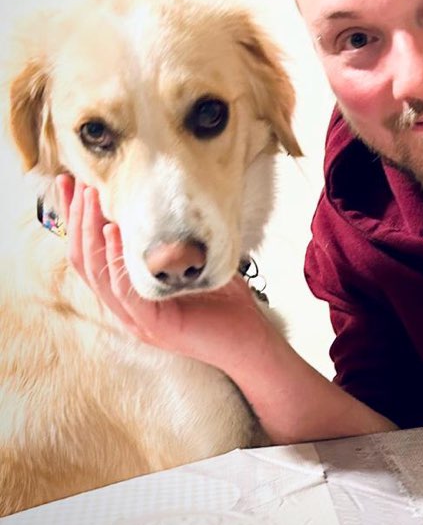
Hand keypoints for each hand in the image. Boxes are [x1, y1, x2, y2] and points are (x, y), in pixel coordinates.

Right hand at [56, 175, 273, 369]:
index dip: (77, 220)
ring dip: (89, 231)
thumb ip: (174, 242)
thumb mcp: (195, 265)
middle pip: (84, 260)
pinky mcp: (153, 325)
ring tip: (90, 198)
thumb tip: (169, 203)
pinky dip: (115, 259)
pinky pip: (125, 290)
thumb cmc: (227, 304)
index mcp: (130, 294)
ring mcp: (136, 318)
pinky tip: (112, 231)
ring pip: (97, 273)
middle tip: (69, 182)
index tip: (73, 185)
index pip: (90, 254)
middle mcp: (125, 307)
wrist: (251, 342)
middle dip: (75, 218)